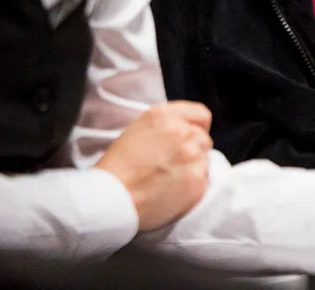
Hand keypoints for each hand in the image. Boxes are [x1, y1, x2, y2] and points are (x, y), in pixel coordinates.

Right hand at [97, 101, 212, 231]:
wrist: (110, 199)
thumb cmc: (117, 168)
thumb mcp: (136, 131)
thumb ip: (164, 125)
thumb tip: (184, 130)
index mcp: (165, 116)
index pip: (201, 115)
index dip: (196, 127)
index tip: (189, 138)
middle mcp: (182, 132)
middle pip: (203, 139)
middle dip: (192, 151)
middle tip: (172, 165)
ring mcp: (192, 156)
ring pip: (204, 160)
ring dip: (192, 169)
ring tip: (169, 180)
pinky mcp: (197, 180)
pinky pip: (204, 181)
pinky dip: (192, 187)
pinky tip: (172, 192)